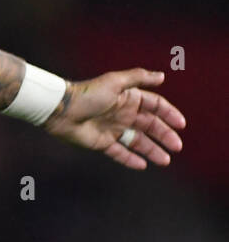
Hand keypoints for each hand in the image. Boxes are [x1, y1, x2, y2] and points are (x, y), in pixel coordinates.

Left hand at [43, 70, 185, 169]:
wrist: (61, 110)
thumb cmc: (88, 94)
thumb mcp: (115, 82)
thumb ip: (139, 78)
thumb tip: (162, 76)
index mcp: (128, 98)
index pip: (155, 106)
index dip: (169, 114)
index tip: (181, 125)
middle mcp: (123, 114)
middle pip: (150, 126)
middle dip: (165, 136)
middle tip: (177, 147)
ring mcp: (113, 129)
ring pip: (137, 142)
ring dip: (152, 151)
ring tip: (165, 160)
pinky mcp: (101, 143)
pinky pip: (119, 153)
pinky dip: (130, 159)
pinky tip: (143, 165)